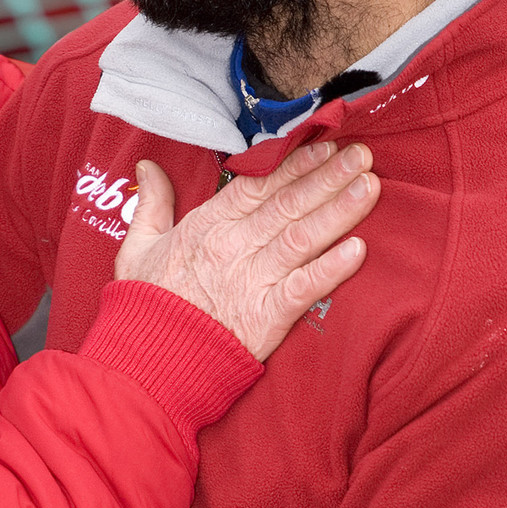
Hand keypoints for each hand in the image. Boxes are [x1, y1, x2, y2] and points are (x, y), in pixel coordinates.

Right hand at [114, 139, 375, 360]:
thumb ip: (151, 202)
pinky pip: (303, 289)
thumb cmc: (145, 305)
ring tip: (369, 186)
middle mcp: (233, 247)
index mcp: (207, 226)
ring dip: (338, 211)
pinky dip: (331, 270)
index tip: (325, 145)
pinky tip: (358, 250)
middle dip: (328, 176)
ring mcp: (252, 282)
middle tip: (363, 154)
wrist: (146, 362)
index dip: (295, 164)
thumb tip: (148, 165)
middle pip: (288, 204)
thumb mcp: (137, 247)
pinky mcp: (265, 318)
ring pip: (301, 238)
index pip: (259, 186)